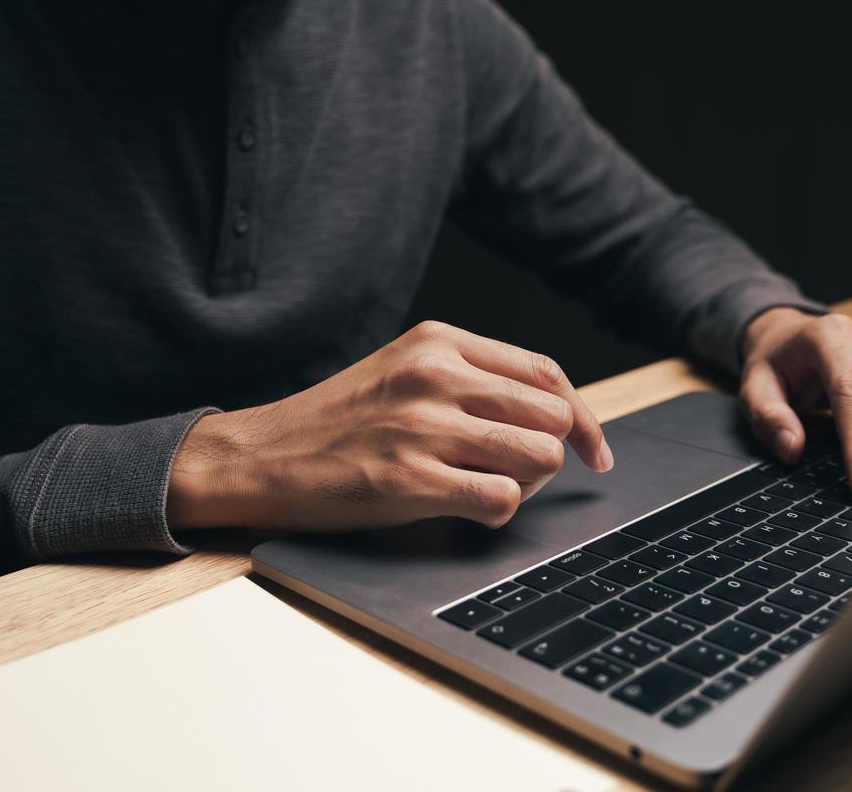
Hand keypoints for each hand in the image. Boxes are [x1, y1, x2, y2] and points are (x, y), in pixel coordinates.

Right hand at [166, 321, 612, 531]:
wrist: (261, 455)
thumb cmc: (337, 420)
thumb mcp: (402, 369)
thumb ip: (468, 378)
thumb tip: (550, 413)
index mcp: (438, 341)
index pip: (545, 373)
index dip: (581, 416)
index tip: (591, 448)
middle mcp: (435, 375)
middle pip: (551, 414)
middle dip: (552, 451)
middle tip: (520, 472)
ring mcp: (423, 426)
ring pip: (538, 455)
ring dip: (527, 482)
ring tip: (487, 486)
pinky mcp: (409, 479)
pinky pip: (501, 499)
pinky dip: (498, 510)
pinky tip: (466, 506)